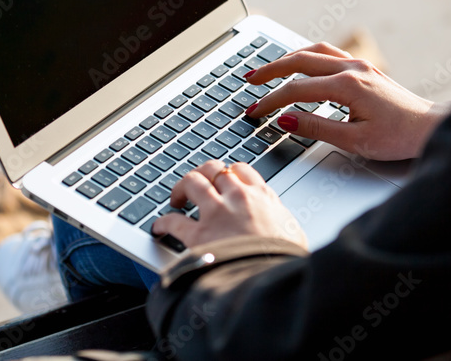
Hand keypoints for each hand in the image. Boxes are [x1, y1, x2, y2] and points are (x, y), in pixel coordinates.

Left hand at [151, 160, 307, 249]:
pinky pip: (173, 221)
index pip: (240, 171)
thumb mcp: (291, 232)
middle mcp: (238, 198)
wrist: (275, 281)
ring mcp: (217, 214)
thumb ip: (279, 220)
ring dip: (181, 188)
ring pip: (192, 182)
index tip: (221, 181)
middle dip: (201, 173)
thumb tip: (279, 224)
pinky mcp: (199, 236)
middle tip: (195, 185)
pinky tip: (160, 227)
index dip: (227, 173)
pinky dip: (163, 222)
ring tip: (177, 199)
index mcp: (262, 197)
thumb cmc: (286, 261)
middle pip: (213, 169)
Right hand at [245, 42, 450, 161]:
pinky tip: (300, 63)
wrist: (432, 128)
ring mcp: (360, 65)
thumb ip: (317, 128)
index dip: (271, 101)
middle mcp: (352, 68)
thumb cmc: (399, 137)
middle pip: (300, 61)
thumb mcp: (355, 141)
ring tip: (268, 69)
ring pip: (314, 51)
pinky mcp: (365, 68)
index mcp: (348, 85)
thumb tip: (285, 120)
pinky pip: (329, 53)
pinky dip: (308, 56)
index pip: (297, 90)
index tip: (255, 111)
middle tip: (250, 80)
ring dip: (288, 58)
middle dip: (271, 70)